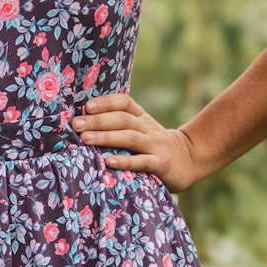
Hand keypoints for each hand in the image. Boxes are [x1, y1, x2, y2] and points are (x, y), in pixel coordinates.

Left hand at [70, 93, 201, 192]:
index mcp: (141, 117)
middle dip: (98, 121)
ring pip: (129, 137)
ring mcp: (155, 145)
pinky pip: (142, 161)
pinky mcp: (161, 164)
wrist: (190, 159)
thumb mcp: (141, 128)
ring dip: (106, 137)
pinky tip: (109, 162)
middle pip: (122, 119)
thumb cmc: (154, 144)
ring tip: (85, 139)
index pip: (124, 103)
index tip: (86, 106)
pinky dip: (125, 161)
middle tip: (76, 124)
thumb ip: (120, 124)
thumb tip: (83, 121)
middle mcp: (147, 128)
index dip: (106, 102)